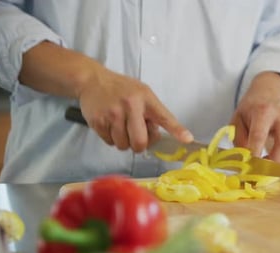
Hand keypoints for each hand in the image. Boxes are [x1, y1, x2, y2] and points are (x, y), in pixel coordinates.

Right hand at [77, 67, 192, 152]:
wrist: (92, 80)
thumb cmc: (121, 88)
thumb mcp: (142, 92)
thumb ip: (152, 113)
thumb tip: (157, 137)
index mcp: (145, 98)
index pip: (164, 117)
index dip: (177, 130)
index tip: (187, 139)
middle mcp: (130, 105)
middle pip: (140, 142)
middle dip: (139, 145)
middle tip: (136, 136)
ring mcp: (113, 114)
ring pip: (123, 145)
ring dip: (123, 141)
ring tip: (121, 126)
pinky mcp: (98, 121)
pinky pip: (109, 142)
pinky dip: (111, 138)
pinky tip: (110, 124)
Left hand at [230, 72, 279, 164]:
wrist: (271, 91)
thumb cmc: (251, 108)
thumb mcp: (238, 119)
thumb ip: (240, 140)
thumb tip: (245, 162)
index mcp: (263, 111)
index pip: (259, 136)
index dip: (255, 155)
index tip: (248, 169)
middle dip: (272, 164)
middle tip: (259, 173)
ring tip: (266, 167)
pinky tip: (275, 160)